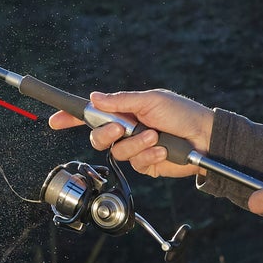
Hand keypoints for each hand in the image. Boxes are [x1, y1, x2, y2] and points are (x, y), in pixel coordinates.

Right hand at [49, 89, 213, 178]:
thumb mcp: (151, 100)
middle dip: (107, 134)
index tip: (55, 120)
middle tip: (122, 129)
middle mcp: (126, 130)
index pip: (91, 115)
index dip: (71, 117)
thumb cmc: (182, 113)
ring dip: (137, 144)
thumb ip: (121, 101)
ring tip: (156, 136)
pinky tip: (163, 149)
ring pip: (117, 152)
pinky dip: (149, 154)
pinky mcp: (145, 164)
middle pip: (97, 138)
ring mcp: (135, 148)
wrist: (206, 138)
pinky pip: (135, 163)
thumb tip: (95, 98)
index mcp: (123, 112)